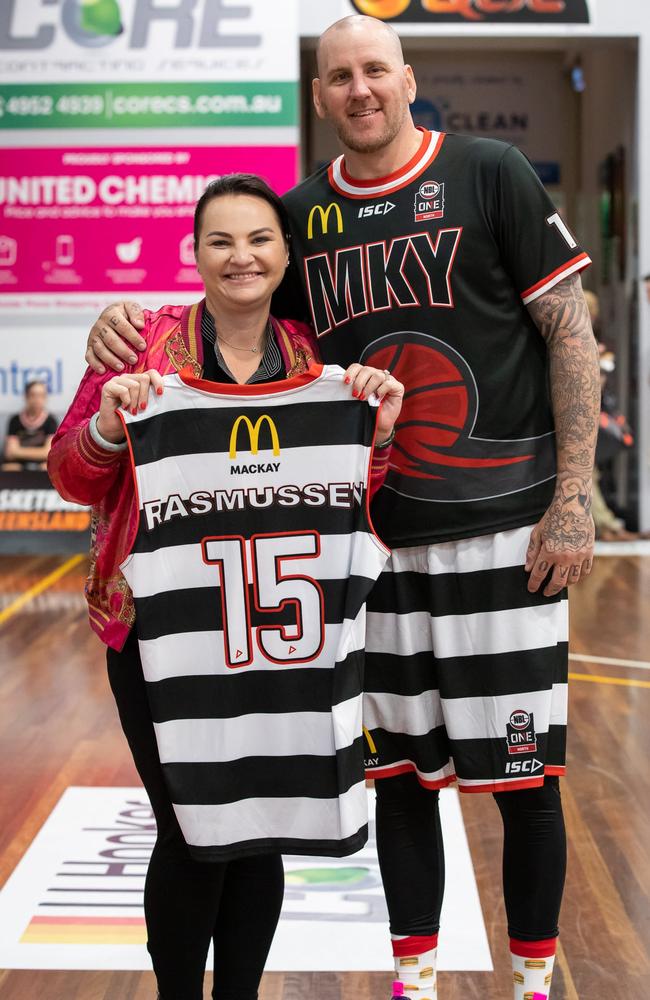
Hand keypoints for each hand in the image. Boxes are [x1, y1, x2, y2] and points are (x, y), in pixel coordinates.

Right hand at [86, 301, 145, 373]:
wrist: (111, 316)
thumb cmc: (124, 314)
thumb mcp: (131, 307)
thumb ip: (136, 312)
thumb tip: (139, 325)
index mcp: (111, 314)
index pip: (122, 326)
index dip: (133, 337)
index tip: (143, 346)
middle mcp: (100, 325)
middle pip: (111, 340)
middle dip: (123, 351)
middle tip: (134, 360)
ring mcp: (93, 336)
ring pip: (100, 349)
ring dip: (111, 359)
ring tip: (122, 367)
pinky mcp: (89, 346)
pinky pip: (89, 356)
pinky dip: (95, 364)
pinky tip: (103, 370)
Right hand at [97, 370, 164, 443]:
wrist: (114, 427)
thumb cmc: (131, 417)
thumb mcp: (145, 405)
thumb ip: (152, 396)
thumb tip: (163, 393)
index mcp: (138, 380)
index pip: (152, 373)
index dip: (158, 382)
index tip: (160, 394)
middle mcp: (128, 377)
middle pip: (144, 378)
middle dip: (145, 395)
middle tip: (142, 408)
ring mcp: (117, 380)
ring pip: (134, 385)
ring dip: (135, 401)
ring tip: (133, 410)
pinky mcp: (108, 386)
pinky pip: (123, 390)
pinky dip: (126, 401)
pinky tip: (124, 407)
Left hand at [343, 364, 403, 441]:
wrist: (378, 425)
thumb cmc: (368, 412)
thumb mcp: (356, 399)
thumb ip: (352, 389)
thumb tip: (343, 384)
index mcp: (366, 376)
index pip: (358, 367)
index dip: (351, 372)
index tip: (346, 382)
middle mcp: (377, 376)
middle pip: (367, 370)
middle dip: (359, 382)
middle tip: (355, 394)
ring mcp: (388, 380)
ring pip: (377, 375)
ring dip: (369, 387)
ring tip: (364, 398)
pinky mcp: (398, 387)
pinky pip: (388, 383)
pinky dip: (381, 390)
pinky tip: (378, 397)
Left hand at [525, 476, 594, 595]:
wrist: (573, 507)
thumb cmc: (554, 518)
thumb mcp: (537, 533)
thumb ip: (532, 552)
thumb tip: (528, 568)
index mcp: (549, 552)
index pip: (539, 575)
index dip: (533, 584)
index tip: (532, 588)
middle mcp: (565, 557)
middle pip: (557, 582)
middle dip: (549, 590)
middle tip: (545, 592)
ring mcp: (578, 556)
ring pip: (572, 579)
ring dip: (564, 585)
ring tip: (558, 584)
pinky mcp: (589, 553)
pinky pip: (585, 571)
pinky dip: (578, 577)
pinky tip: (572, 576)